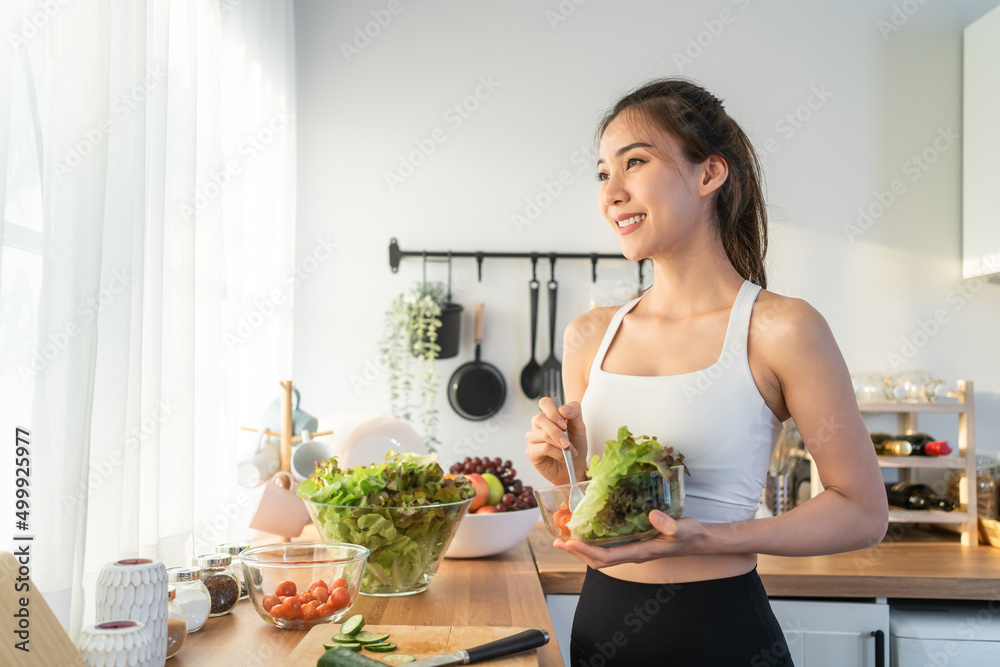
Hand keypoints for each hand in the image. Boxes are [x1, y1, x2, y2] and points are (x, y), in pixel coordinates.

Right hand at [525, 398, 587, 485]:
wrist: (575, 468)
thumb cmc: (576, 447)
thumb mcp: (580, 427)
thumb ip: (574, 412)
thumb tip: (562, 409)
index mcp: (549, 416)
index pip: (544, 402)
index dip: (553, 411)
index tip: (565, 423)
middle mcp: (538, 425)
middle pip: (540, 418)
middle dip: (556, 431)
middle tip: (567, 441)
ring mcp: (533, 438)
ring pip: (542, 434)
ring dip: (558, 443)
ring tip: (569, 451)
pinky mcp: (531, 452)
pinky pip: (542, 448)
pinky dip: (556, 453)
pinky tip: (562, 457)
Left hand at [554, 511, 706, 567]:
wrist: (697, 540)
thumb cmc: (689, 535)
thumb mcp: (682, 528)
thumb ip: (669, 524)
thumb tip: (652, 515)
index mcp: (640, 552)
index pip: (606, 556)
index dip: (585, 551)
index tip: (569, 542)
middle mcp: (632, 554)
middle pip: (597, 560)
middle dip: (576, 552)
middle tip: (558, 540)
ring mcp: (632, 551)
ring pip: (601, 557)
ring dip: (582, 550)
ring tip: (565, 538)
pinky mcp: (633, 545)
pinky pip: (608, 549)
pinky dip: (593, 544)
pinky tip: (588, 533)